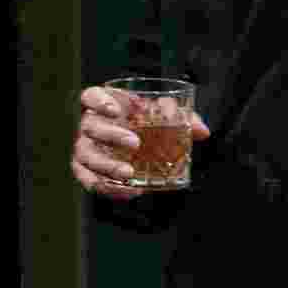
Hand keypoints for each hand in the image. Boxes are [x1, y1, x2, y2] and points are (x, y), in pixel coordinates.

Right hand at [70, 81, 203, 195]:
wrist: (137, 139)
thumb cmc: (147, 120)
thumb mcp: (163, 113)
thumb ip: (182, 117)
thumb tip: (202, 132)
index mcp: (104, 104)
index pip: (91, 96)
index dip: (99, 102)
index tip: (114, 110)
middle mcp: (90, 124)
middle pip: (91, 127)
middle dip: (111, 135)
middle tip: (136, 144)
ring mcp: (85, 146)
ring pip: (85, 155)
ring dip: (107, 165)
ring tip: (129, 174)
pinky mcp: (86, 167)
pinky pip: (88, 178)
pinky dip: (105, 187)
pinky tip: (127, 191)